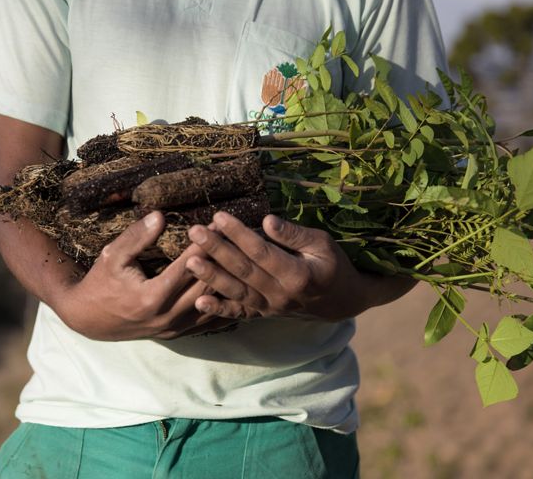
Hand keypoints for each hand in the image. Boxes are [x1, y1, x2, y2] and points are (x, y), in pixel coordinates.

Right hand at [56, 211, 233, 340]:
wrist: (90, 318)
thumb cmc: (101, 282)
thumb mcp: (112, 256)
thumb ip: (136, 237)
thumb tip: (160, 216)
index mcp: (152, 298)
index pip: (187, 267)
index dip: (204, 244)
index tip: (218, 225)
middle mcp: (167, 317)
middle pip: (206, 287)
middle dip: (222, 261)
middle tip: (238, 239)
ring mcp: (174, 328)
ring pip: (212, 305)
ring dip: (228, 283)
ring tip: (242, 260)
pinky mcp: (178, 333)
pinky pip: (209, 321)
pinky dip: (225, 305)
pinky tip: (240, 289)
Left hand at [186, 212, 414, 321]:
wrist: (342, 302)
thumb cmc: (333, 265)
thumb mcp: (322, 244)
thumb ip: (294, 234)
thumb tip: (267, 220)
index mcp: (298, 275)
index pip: (262, 251)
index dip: (239, 234)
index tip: (219, 216)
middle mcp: (281, 295)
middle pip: (244, 271)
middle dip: (217, 250)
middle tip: (194, 232)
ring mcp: (271, 308)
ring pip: (237, 292)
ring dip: (211, 277)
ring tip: (189, 261)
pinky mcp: (264, 315)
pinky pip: (240, 314)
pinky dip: (219, 309)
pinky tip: (199, 301)